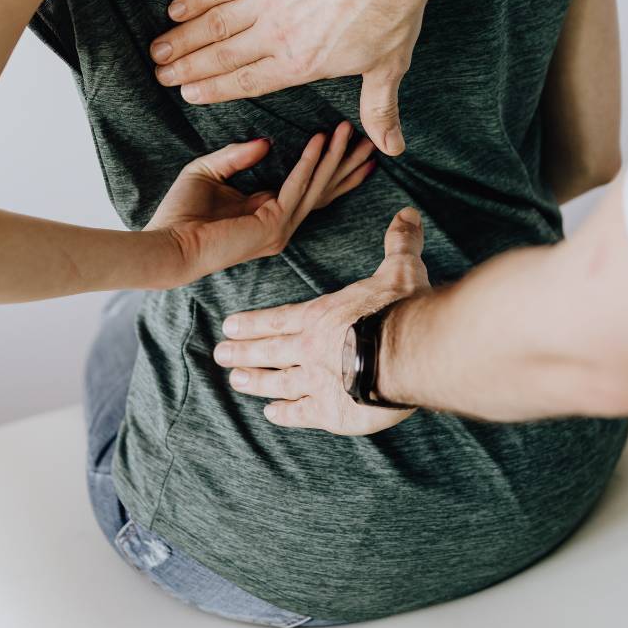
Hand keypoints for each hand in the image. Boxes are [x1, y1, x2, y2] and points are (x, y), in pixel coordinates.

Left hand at [145, 121, 373, 284]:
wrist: (167, 244)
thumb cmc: (180, 214)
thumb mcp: (209, 171)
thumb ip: (237, 156)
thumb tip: (267, 142)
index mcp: (267, 212)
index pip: (309, 188)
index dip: (331, 166)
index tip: (349, 142)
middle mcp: (280, 224)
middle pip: (324, 190)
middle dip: (347, 164)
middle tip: (371, 139)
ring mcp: (279, 228)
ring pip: (317, 187)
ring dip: (334, 157)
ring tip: (349, 130)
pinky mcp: (272, 226)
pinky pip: (296, 187)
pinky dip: (309, 162)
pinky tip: (319, 140)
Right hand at [150, 0, 439, 156]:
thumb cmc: (392, 11)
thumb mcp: (388, 67)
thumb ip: (378, 110)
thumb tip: (392, 148)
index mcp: (300, 65)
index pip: (247, 82)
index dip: (214, 90)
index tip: (188, 94)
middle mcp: (276, 36)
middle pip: (221, 56)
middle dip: (187, 68)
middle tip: (161, 75)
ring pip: (214, 24)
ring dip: (182, 39)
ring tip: (158, 50)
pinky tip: (176, 9)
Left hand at [213, 207, 429, 434]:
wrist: (408, 352)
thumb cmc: (401, 309)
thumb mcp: (400, 269)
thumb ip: (399, 243)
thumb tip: (407, 213)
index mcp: (321, 316)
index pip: (278, 319)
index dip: (253, 323)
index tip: (228, 326)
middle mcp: (310, 348)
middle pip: (269, 350)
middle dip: (242, 352)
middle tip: (219, 355)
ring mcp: (316, 382)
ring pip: (277, 382)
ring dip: (255, 382)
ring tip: (236, 382)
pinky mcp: (330, 412)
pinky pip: (300, 413)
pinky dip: (284, 413)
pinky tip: (272, 414)